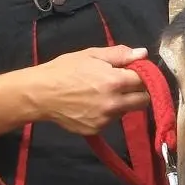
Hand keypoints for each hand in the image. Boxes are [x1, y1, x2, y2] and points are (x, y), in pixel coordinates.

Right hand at [32, 46, 151, 135]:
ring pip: (127, 111)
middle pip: (143, 101)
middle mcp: (114, 103)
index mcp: (116, 81)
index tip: (133, 73)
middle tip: (124, 85)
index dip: (141, 76)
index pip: (145, 81)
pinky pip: (111, 121)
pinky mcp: (96, 130)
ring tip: (102, 94)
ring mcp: (105, 119)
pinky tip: (92, 104)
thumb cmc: (64, 70)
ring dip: (122, 103)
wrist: (39, 94)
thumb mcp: (91, 54)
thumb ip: (120, 54)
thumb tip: (143, 54)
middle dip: (138, 92)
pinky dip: (107, 113)